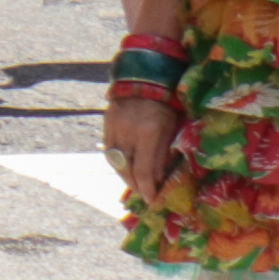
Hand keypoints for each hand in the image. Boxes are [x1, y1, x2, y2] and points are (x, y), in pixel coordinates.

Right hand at [108, 82, 182, 203]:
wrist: (144, 78)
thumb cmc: (166, 104)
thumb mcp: (172, 129)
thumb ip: (163, 154)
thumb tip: (157, 179)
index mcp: (148, 134)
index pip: (144, 171)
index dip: (147, 189)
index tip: (152, 201)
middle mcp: (128, 133)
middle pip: (127, 170)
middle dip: (136, 186)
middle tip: (145, 195)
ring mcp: (114, 129)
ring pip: (116, 162)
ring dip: (125, 176)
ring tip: (135, 184)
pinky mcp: (107, 125)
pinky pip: (109, 151)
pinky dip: (117, 163)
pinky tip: (125, 167)